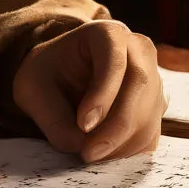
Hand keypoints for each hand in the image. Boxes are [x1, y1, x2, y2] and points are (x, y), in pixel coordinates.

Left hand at [12, 20, 166, 162]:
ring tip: (88, 154)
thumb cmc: (45, 74)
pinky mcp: (155, 106)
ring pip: (149, 114)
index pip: (114, 61)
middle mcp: (138, 50)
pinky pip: (150, 133)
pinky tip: (102, 154)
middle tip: (88, 153)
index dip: (103, 95)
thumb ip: (52, 117)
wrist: (59, 76)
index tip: (82, 125)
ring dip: (121, 143)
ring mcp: (153, 78)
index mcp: (106, 33)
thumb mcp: (33, 89)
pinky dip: (128, 150)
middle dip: (115, 126)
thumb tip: (81, 145)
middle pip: (140, 87)